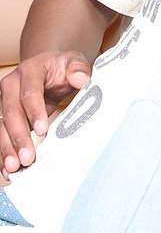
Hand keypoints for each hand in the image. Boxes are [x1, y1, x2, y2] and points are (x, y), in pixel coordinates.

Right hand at [0, 51, 90, 175]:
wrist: (52, 69)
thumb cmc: (64, 68)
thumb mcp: (75, 63)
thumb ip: (79, 69)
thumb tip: (80, 79)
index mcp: (30, 71)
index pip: (30, 92)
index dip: (34, 111)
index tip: (43, 130)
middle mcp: (12, 86)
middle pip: (11, 112)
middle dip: (18, 136)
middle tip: (27, 157)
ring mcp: (6, 101)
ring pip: (2, 126)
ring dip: (7, 148)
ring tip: (14, 168)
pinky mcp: (7, 117)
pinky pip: (2, 135)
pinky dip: (3, 152)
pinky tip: (8, 169)